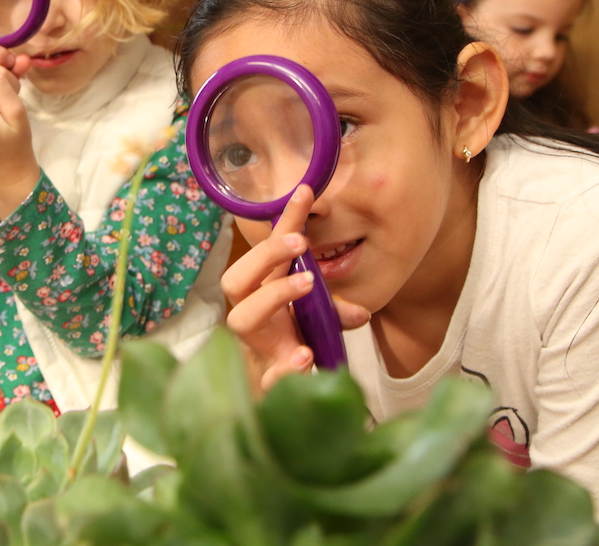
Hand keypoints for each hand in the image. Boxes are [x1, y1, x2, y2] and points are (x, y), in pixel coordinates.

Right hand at [221, 185, 369, 393]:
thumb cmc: (298, 351)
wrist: (286, 408)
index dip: (286, 221)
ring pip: (243, 319)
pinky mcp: (264, 381)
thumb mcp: (322, 325)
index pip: (271, 252)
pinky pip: (265, 376)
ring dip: (273, 297)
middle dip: (265, 257)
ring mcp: (256, 347)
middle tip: (300, 246)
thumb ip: (338, 313)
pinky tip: (304, 358)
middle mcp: (253, 316)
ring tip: (306, 284)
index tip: (306, 191)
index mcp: (265, 295)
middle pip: (238, 279)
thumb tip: (360, 311)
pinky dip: (284, 368)